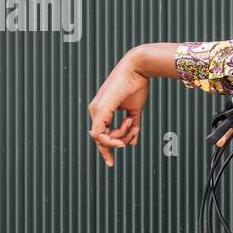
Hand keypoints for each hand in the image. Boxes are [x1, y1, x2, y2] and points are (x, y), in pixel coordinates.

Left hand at [88, 47, 151, 166]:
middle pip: (101, 139)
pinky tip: (123, 137)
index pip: (100, 135)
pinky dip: (111, 140)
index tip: (112, 163)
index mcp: (101, 110)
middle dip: (118, 143)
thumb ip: (133, 127)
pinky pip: (99, 135)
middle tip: (134, 133)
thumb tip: (133, 143)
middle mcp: (95, 110)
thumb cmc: (136, 85)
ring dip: (121, 137)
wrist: (137, 69)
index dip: (106, 149)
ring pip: (102, 138)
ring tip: (132, 123)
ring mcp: (96, 110)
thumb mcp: (134, 110)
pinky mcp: (100, 110)